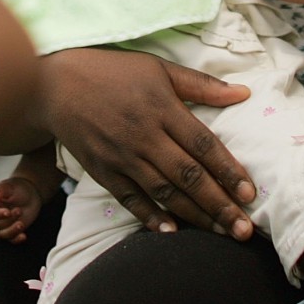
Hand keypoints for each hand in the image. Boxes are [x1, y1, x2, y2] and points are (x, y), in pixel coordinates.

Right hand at [0, 176, 43, 243]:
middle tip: (19, 210)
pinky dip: (17, 239)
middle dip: (8, 220)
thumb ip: (2, 189)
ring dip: (11, 231)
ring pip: (2, 234)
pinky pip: (11, 240)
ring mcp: (3, 225)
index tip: (8, 212)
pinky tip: (24, 236)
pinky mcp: (12, 230)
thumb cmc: (17, 187)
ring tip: (22, 224)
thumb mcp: (10, 186)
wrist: (30, 194)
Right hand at [41, 48, 255, 238]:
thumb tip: (244, 92)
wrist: (53, 84)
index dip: (229, 171)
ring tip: (222, 234)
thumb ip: (201, 85)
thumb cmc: (112, 71)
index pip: (204, 145)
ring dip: (196, 216)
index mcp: (162, 108)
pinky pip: (130, 199)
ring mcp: (122, 156)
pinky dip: (151, 217)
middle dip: (220, 205)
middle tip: (245, 230)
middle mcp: (144, 136)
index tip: (251, 194)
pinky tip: (172, 232)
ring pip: (165, 193)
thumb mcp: (158, 68)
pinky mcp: (102, 171)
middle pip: (189, 176)